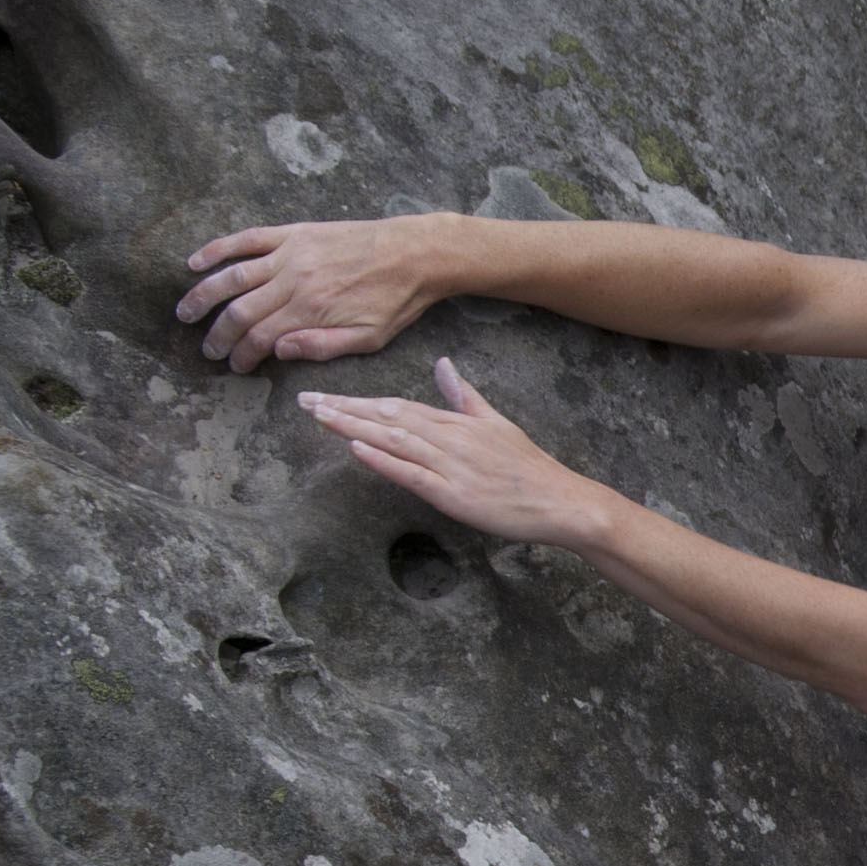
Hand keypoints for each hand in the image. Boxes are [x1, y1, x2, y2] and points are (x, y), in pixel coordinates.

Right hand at [181, 216, 450, 370]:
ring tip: (185, 312)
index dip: (242, 355)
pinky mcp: (293, 233)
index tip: (234, 366)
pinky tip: (195, 262)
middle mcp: (293, 281)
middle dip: (218, 333)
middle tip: (208, 349)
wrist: (416, 253)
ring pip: (233, 275)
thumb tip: (278, 350)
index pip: (260, 337)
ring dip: (204, 295)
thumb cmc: (396, 300)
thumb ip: (322, 347)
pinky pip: (246, 239)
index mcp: (311, 311)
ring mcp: (290, 254)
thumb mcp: (369, 338)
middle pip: (240, 310)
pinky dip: (216, 249)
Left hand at [299, 360, 619, 550]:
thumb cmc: (530, 467)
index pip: (397, 406)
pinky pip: (412, 474)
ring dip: (353, 427)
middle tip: (304, 401)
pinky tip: (356, 448)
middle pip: (387, 418)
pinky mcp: (454, 495)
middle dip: (344, 408)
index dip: (358, 400)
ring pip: (394, 441)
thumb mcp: (497, 423)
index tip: (323, 395)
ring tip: (318, 418)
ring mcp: (451, 467)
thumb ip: (464, 396)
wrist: (562, 500)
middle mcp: (449, 439)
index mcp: (456, 422)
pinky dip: (382, 460)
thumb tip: (444, 365)